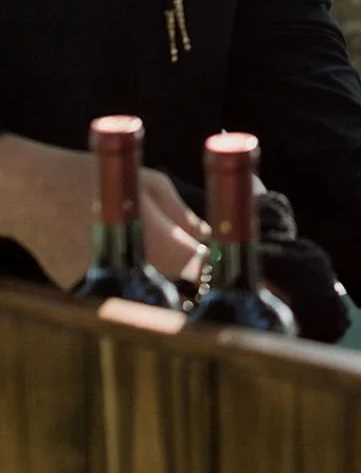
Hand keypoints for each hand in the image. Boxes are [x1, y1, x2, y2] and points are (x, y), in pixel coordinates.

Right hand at [0, 134, 208, 289]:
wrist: (34, 192)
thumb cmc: (97, 178)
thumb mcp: (152, 184)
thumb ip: (184, 215)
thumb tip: (207, 236)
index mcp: (160, 248)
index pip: (202, 270)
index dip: (212, 263)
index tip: (214, 255)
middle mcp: (135, 276)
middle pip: (172, 283)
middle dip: (180, 268)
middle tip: (174, 246)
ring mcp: (106, 290)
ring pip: (141, 288)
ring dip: (147, 271)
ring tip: (129, 238)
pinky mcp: (82, 294)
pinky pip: (111, 286)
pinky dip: (115, 271)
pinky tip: (98, 244)